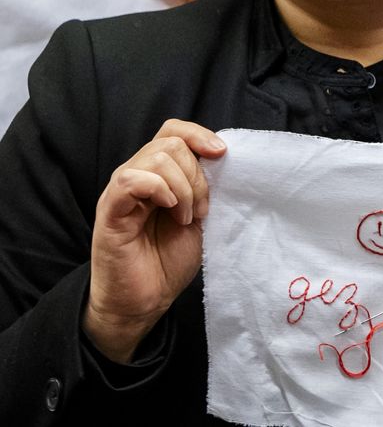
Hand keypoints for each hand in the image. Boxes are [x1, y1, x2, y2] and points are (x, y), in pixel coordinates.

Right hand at [84, 120, 225, 362]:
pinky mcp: (109, 211)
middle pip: (170, 143)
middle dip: (197, 175)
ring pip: (156, 157)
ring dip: (183, 187)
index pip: (173, 131)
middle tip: (200, 210)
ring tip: (185, 218)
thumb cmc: (169, 260)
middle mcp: (136, 177)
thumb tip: (223, 156)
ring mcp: (120, 193)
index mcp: (158, 175)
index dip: (198, 134)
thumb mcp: (199, 214)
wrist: (144, 301)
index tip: (221, 154)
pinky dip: (159, 189)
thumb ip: (206, 185)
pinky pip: (130, 180)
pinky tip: (170, 211)